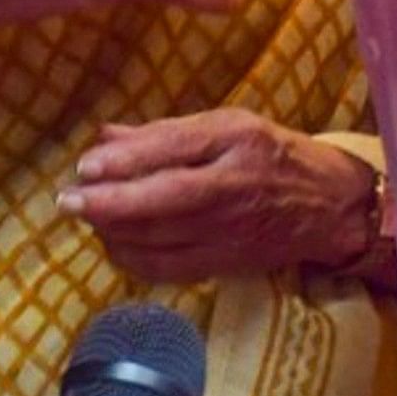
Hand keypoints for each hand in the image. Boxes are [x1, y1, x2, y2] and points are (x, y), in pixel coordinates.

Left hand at [63, 110, 377, 283]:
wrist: (328, 207)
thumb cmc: (272, 155)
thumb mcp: (226, 126)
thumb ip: (164, 133)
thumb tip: (104, 137)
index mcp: (236, 141)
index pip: (173, 150)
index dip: (126, 161)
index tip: (85, 167)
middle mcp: (233, 187)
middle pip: (162, 202)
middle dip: (108, 204)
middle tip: (68, 202)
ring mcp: (230, 232)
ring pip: (161, 239)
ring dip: (114, 231)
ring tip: (88, 216)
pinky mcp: (225, 264)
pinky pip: (169, 269)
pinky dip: (133, 259)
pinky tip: (114, 244)